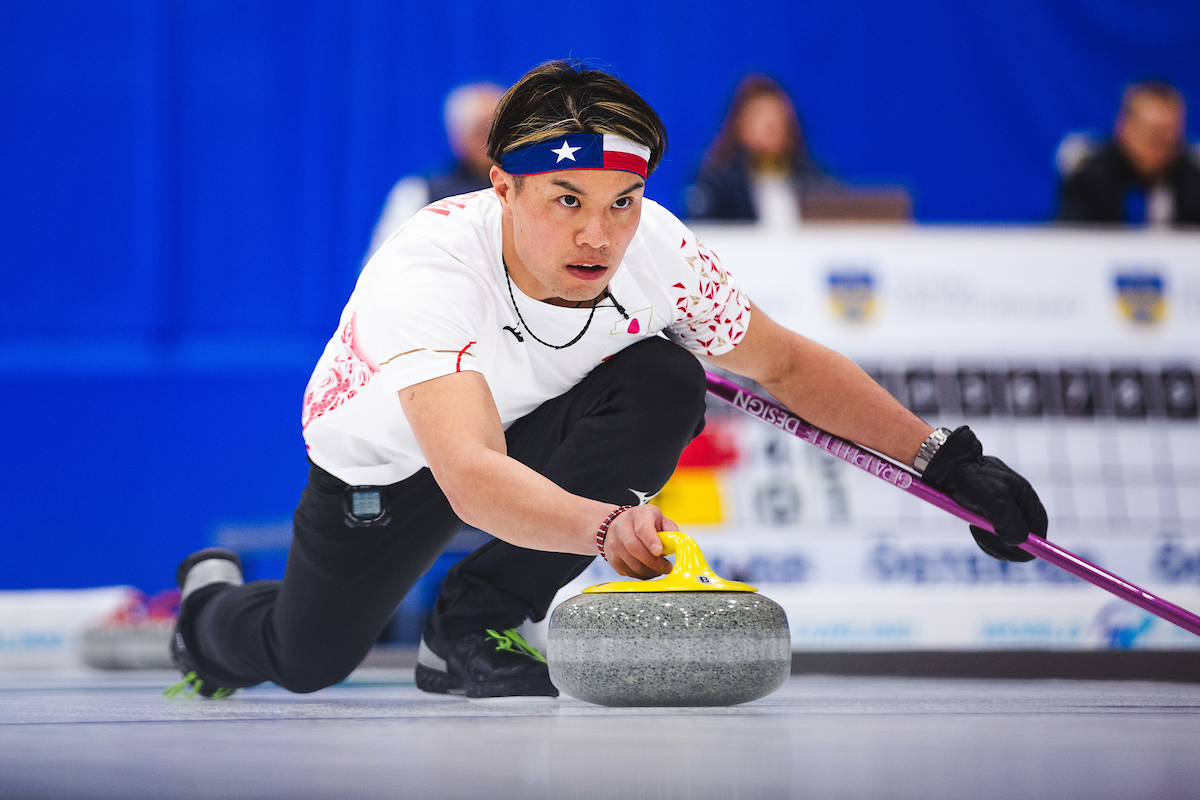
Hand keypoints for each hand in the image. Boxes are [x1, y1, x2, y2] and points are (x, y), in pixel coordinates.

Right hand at [602, 505, 675, 578]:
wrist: (618, 524)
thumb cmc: (644, 522)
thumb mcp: (659, 519)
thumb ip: (670, 530)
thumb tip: (679, 544)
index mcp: (639, 515)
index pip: (642, 528)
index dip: (651, 540)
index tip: (659, 551)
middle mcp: (622, 527)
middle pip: (635, 548)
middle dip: (653, 562)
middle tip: (666, 567)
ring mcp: (615, 543)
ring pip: (631, 563)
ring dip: (649, 571)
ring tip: (659, 570)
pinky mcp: (612, 559)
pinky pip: (628, 572)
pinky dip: (641, 575)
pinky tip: (648, 570)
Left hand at [921, 426, 1047, 562]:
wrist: (948, 468)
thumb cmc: (970, 479)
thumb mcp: (992, 498)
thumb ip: (1008, 521)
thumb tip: (1018, 542)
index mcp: (1025, 497)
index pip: (1039, 527)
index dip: (1033, 544)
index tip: (1018, 553)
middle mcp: (1018, 504)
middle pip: (1024, 537)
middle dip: (1007, 544)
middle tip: (986, 538)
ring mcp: (1004, 510)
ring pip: (1007, 539)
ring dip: (992, 541)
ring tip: (976, 528)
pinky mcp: (990, 515)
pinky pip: (993, 536)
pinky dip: (984, 536)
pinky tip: (974, 526)